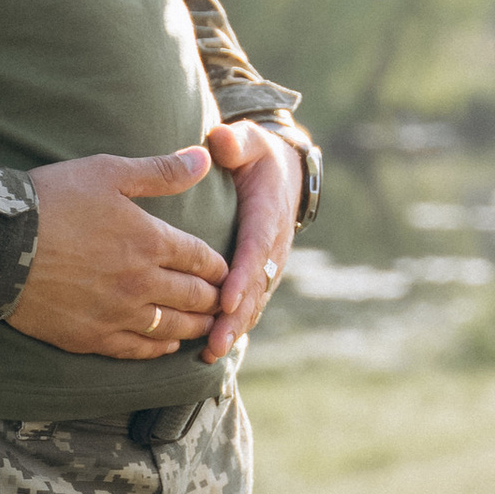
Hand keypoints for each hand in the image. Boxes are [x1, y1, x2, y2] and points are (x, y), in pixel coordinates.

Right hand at [4, 147, 227, 358]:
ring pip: (172, 327)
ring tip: (208, 327)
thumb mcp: (107, 172)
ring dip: (195, 327)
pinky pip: (137, 349)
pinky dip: (159, 348)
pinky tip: (167, 344)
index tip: (225, 269)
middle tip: (224, 302)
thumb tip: (204, 157)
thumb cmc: (51, 200)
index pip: (202, 259)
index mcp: (150, 241)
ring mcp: (117, 314)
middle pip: (195, 297)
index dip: (219, 266)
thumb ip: (160, 171)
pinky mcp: (91, 337)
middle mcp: (141, 283)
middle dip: (214, 299)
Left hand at [200, 117, 303, 363]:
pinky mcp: (261, 274)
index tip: (225, 298)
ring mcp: (269, 264)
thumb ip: (236, 141)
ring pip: (254, 301)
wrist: (283, 172)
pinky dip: (236, 325)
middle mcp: (272, 245)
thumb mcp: (249, 140)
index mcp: (267, 214)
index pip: (254, 249)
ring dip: (235, 329)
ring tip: (211, 353)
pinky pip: (250, 303)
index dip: (242, 276)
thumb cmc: (256, 155)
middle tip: (214, 343)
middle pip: (254, 287)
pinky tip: (213, 347)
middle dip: (235, 317)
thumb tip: (220, 141)